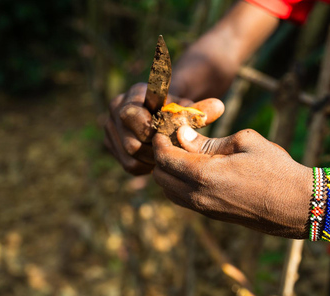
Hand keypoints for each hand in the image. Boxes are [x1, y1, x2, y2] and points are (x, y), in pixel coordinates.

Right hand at [104, 83, 223, 174]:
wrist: (164, 112)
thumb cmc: (178, 110)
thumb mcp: (189, 108)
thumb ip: (200, 109)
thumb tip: (219, 107)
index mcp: (133, 94)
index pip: (132, 115)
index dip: (152, 131)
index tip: (170, 137)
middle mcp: (116, 108)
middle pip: (131, 142)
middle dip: (155, 151)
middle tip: (174, 153)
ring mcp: (110, 128)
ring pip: (129, 156)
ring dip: (152, 161)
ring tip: (169, 157)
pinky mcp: (111, 145)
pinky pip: (128, 164)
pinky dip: (146, 167)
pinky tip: (160, 161)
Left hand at [152, 126, 311, 237]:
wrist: (298, 205)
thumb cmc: (276, 168)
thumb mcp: (244, 142)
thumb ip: (209, 141)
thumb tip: (183, 135)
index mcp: (204, 175)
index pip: (164, 157)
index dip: (160, 140)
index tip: (166, 129)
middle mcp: (198, 196)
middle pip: (161, 176)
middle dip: (162, 156)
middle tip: (176, 140)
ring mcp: (204, 209)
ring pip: (169, 191)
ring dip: (170, 172)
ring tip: (185, 154)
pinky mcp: (212, 215)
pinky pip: (183, 199)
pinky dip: (180, 184)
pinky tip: (197, 169)